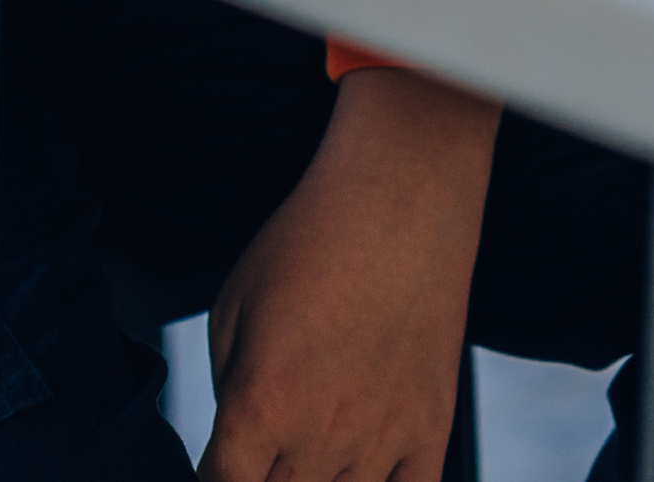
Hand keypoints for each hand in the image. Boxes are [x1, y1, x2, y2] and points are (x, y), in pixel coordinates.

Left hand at [202, 67, 500, 481]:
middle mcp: (318, 438)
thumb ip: (226, 390)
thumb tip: (237, 447)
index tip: (222, 464)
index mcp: (259, 405)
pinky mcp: (431, 432)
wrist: (398, 199)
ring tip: (314, 444)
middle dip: (264, 478)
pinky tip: (363, 472)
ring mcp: (380, 442)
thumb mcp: (232, 304)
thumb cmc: (308, 241)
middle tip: (269, 439)